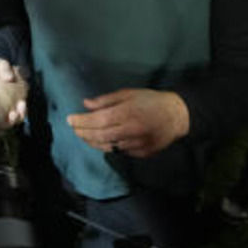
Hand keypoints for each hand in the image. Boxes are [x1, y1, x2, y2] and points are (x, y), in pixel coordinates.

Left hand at [67, 89, 188, 157]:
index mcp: (127, 112)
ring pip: (108, 147)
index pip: (98, 120)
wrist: (177, 116)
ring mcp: (137, 144)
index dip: (81, 121)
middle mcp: (131, 130)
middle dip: (83, 133)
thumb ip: (106, 100)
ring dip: (92, 142)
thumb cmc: (151, 100)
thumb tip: (86, 105)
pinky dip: (108, 146)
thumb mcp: (129, 94)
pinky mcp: (142, 153)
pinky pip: (120, 151)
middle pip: (100, 136)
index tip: (70, 119)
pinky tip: (101, 141)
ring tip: (84, 135)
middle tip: (74, 128)